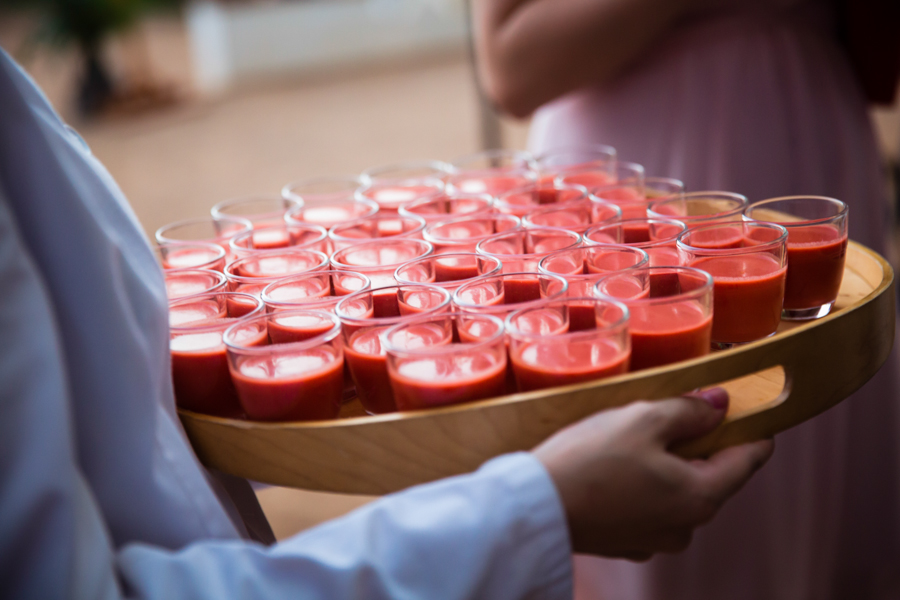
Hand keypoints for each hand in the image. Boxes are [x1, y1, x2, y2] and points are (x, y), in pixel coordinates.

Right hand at [533, 389, 772, 559]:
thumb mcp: (643, 419)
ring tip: (636, 435)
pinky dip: (643, 483)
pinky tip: (616, 464)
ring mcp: (655, 540)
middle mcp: (686, 527)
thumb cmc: (590, 459)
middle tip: (678, 410)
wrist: (536, 506)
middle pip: (711, 476)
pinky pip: (649, 506)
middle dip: (700, 443)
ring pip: (678, 491)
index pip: (749, 461)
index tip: (752, 409)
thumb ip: (689, 410)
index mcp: (701, 497)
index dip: (753, 430)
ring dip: (668, 463)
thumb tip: (719, 404)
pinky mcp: (625, 542)